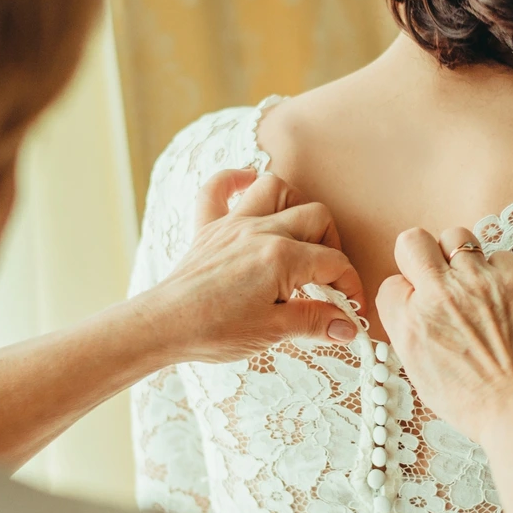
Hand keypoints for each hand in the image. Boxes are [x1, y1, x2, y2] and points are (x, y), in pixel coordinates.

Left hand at [140, 169, 364, 363]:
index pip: (333, 262)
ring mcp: (233, 225)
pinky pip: (217, 188)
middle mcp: (260, 231)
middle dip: (332, 245)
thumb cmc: (214, 331)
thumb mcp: (273, 332)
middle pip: (316, 217)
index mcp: (281, 258)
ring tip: (300, 234)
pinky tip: (248, 186)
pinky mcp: (208, 229)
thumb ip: (315, 322)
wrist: (163, 327)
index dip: (350, 285)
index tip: (350, 307)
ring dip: (294, 204)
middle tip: (327, 277)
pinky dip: (234, 180)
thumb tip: (348, 327)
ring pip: (274, 187)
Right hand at [377, 227, 512, 443]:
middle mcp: (437, 294)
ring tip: (474, 283)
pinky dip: (500, 273)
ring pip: (456, 238)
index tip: (420, 305)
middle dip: (421, 256)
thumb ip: (409, 330)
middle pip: (413, 241)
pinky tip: (505, 298)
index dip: (407, 294)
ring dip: (461, 258)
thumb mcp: (419, 372)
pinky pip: (499, 255)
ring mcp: (476, 281)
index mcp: (407, 322)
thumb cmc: (472, 401)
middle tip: (438, 276)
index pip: (391, 282)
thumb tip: (413, 305)